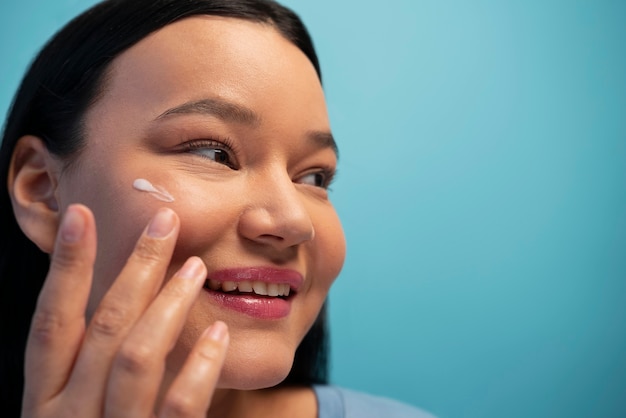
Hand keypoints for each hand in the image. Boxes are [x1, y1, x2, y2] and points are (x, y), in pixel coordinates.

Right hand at [22, 204, 228, 416]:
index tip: (82, 214)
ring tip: (197, 267)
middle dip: (135, 267)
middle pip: (103, 326)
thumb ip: (90, 368)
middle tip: (166, 221)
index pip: (51, 324)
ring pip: (137, 356)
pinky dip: (201, 364)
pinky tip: (219, 332)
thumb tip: (121, 296)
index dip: (65, 267)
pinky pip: (181, 404)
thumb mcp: (80, 410)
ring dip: (169, 303)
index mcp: (45, 402)